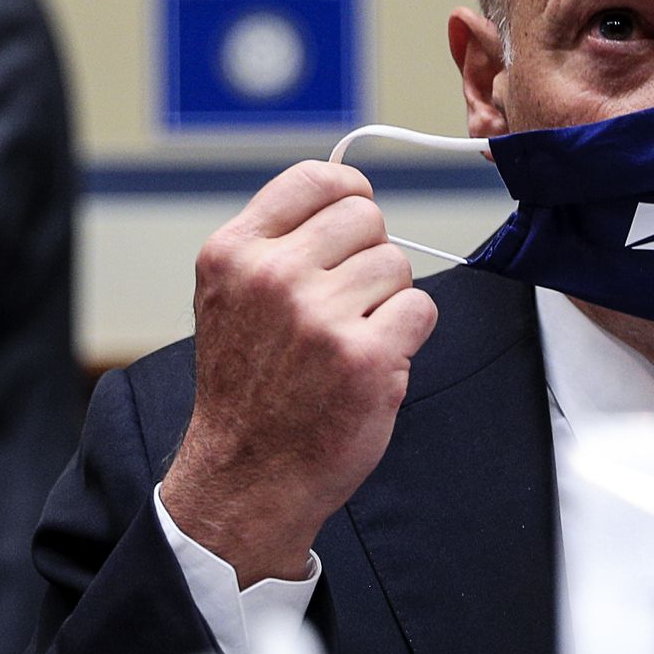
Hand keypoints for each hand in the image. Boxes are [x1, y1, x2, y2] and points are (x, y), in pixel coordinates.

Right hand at [162, 161, 437, 584]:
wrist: (247, 475)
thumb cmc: (249, 387)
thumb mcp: (232, 297)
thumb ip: (277, 242)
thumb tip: (348, 194)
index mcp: (233, 252)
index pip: (315, 178)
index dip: (349, 193)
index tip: (353, 219)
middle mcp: (272, 276)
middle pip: (366, 217)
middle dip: (368, 254)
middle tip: (346, 302)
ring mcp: (319, 316)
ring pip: (396, 264)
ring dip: (387, 300)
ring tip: (350, 339)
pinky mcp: (365, 357)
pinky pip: (421, 309)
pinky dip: (408, 335)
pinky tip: (372, 361)